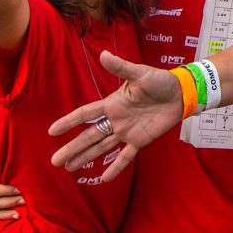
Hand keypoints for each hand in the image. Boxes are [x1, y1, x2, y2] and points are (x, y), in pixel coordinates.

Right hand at [48, 51, 184, 179]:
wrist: (180, 93)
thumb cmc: (159, 81)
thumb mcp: (139, 73)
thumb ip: (121, 68)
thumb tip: (103, 54)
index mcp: (112, 104)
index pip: (85, 115)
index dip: (69, 122)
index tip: (52, 132)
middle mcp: (116, 120)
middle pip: (89, 137)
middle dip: (72, 148)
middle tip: (55, 161)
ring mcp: (127, 132)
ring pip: (102, 148)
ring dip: (86, 158)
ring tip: (70, 168)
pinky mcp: (141, 140)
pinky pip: (126, 156)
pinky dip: (116, 167)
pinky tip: (104, 178)